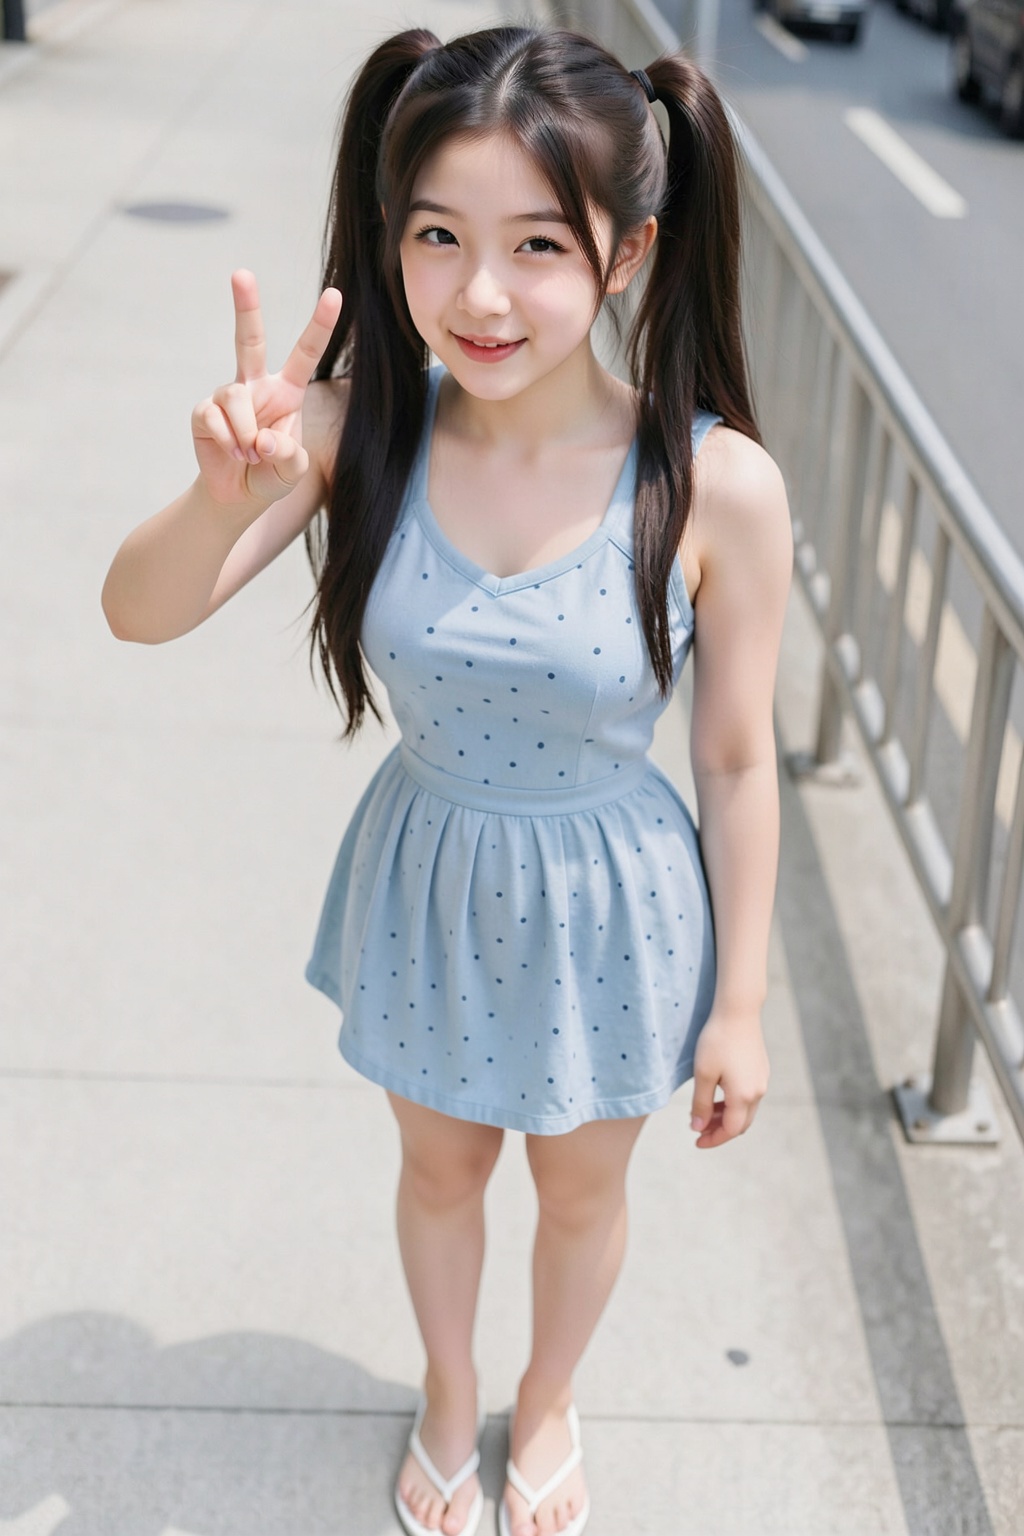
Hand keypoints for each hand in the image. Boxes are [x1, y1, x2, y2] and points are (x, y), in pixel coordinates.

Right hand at [191, 269, 341, 509]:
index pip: (306, 353)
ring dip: (245, 434)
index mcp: (288, 391)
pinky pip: (214, 418)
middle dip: (245, 306)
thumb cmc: (271, 475)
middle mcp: (257, 385)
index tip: (334, 294)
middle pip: (249, 339)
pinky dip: (227, 442)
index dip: (320, 325)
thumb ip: (289, 457)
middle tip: (241, 273)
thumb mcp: (293, 471)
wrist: (237, 495)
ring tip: (249, 456)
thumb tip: (262, 440)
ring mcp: (228, 395)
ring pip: (235, 398)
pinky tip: (233, 454)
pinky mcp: (204, 411)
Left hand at [689, 1008, 769, 1148]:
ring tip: (704, 1111)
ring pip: (745, 1110)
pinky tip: (717, 1094)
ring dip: (726, 1116)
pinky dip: (733, 1103)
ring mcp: (762, 1080)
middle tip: (698, 1128)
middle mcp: (758, 1092)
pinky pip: (748, 1096)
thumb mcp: (703, 1074)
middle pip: (741, 1124)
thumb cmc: (717, 1041)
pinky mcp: (761, 1070)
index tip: (696, 1141)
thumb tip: (698, 1127)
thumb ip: (701, 1104)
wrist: (738, 1011)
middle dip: (720, 1130)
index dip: (713, 1139)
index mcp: (743, 1096)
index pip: (731, 1130)